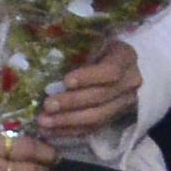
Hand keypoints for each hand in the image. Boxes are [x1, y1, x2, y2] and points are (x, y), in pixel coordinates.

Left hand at [18, 35, 145, 144]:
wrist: (123, 66)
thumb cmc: (100, 47)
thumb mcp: (95, 39)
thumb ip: (78, 43)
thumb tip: (41, 44)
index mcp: (125, 58)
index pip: (110, 71)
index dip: (89, 77)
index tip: (66, 81)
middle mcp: (130, 83)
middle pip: (100, 97)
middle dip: (72, 103)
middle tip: (47, 105)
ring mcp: (124, 103)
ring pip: (97, 117)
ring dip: (68, 122)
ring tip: (44, 122)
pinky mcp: (114, 118)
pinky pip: (92, 129)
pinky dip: (70, 132)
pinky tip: (50, 132)